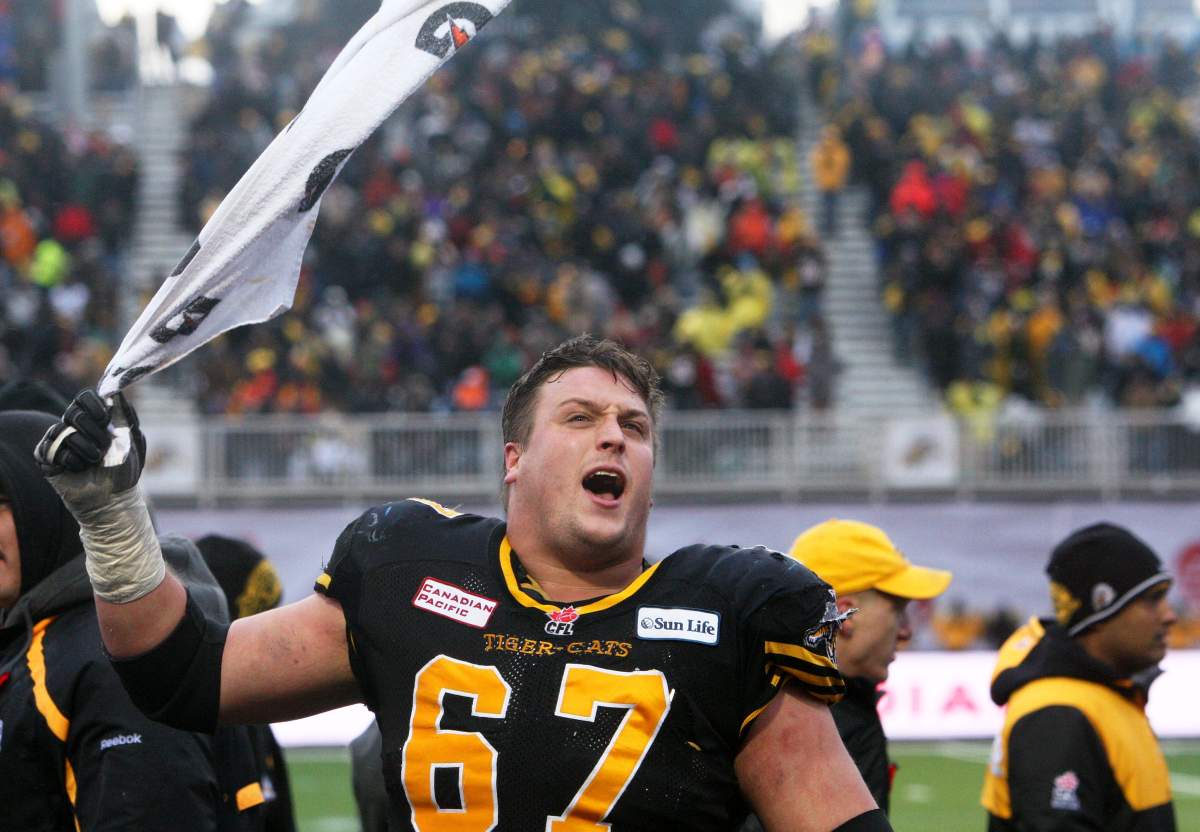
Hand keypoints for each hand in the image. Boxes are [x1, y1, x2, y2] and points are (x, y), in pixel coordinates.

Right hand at [35, 390, 146, 511]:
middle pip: (73, 412)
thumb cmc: (124, 469)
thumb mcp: (133, 440)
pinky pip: (51, 449)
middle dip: (94, 430)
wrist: (114, 498)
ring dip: (86, 448)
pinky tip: (79, 468)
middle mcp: (73, 427)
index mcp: (94, 419)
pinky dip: (70, 459)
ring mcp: (58, 442)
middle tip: (106, 447)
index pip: (85, 397)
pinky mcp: (46, 458)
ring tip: (95, 461)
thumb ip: (126, 415)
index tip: (105, 417)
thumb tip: (117, 391)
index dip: (93, 403)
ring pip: (63, 431)